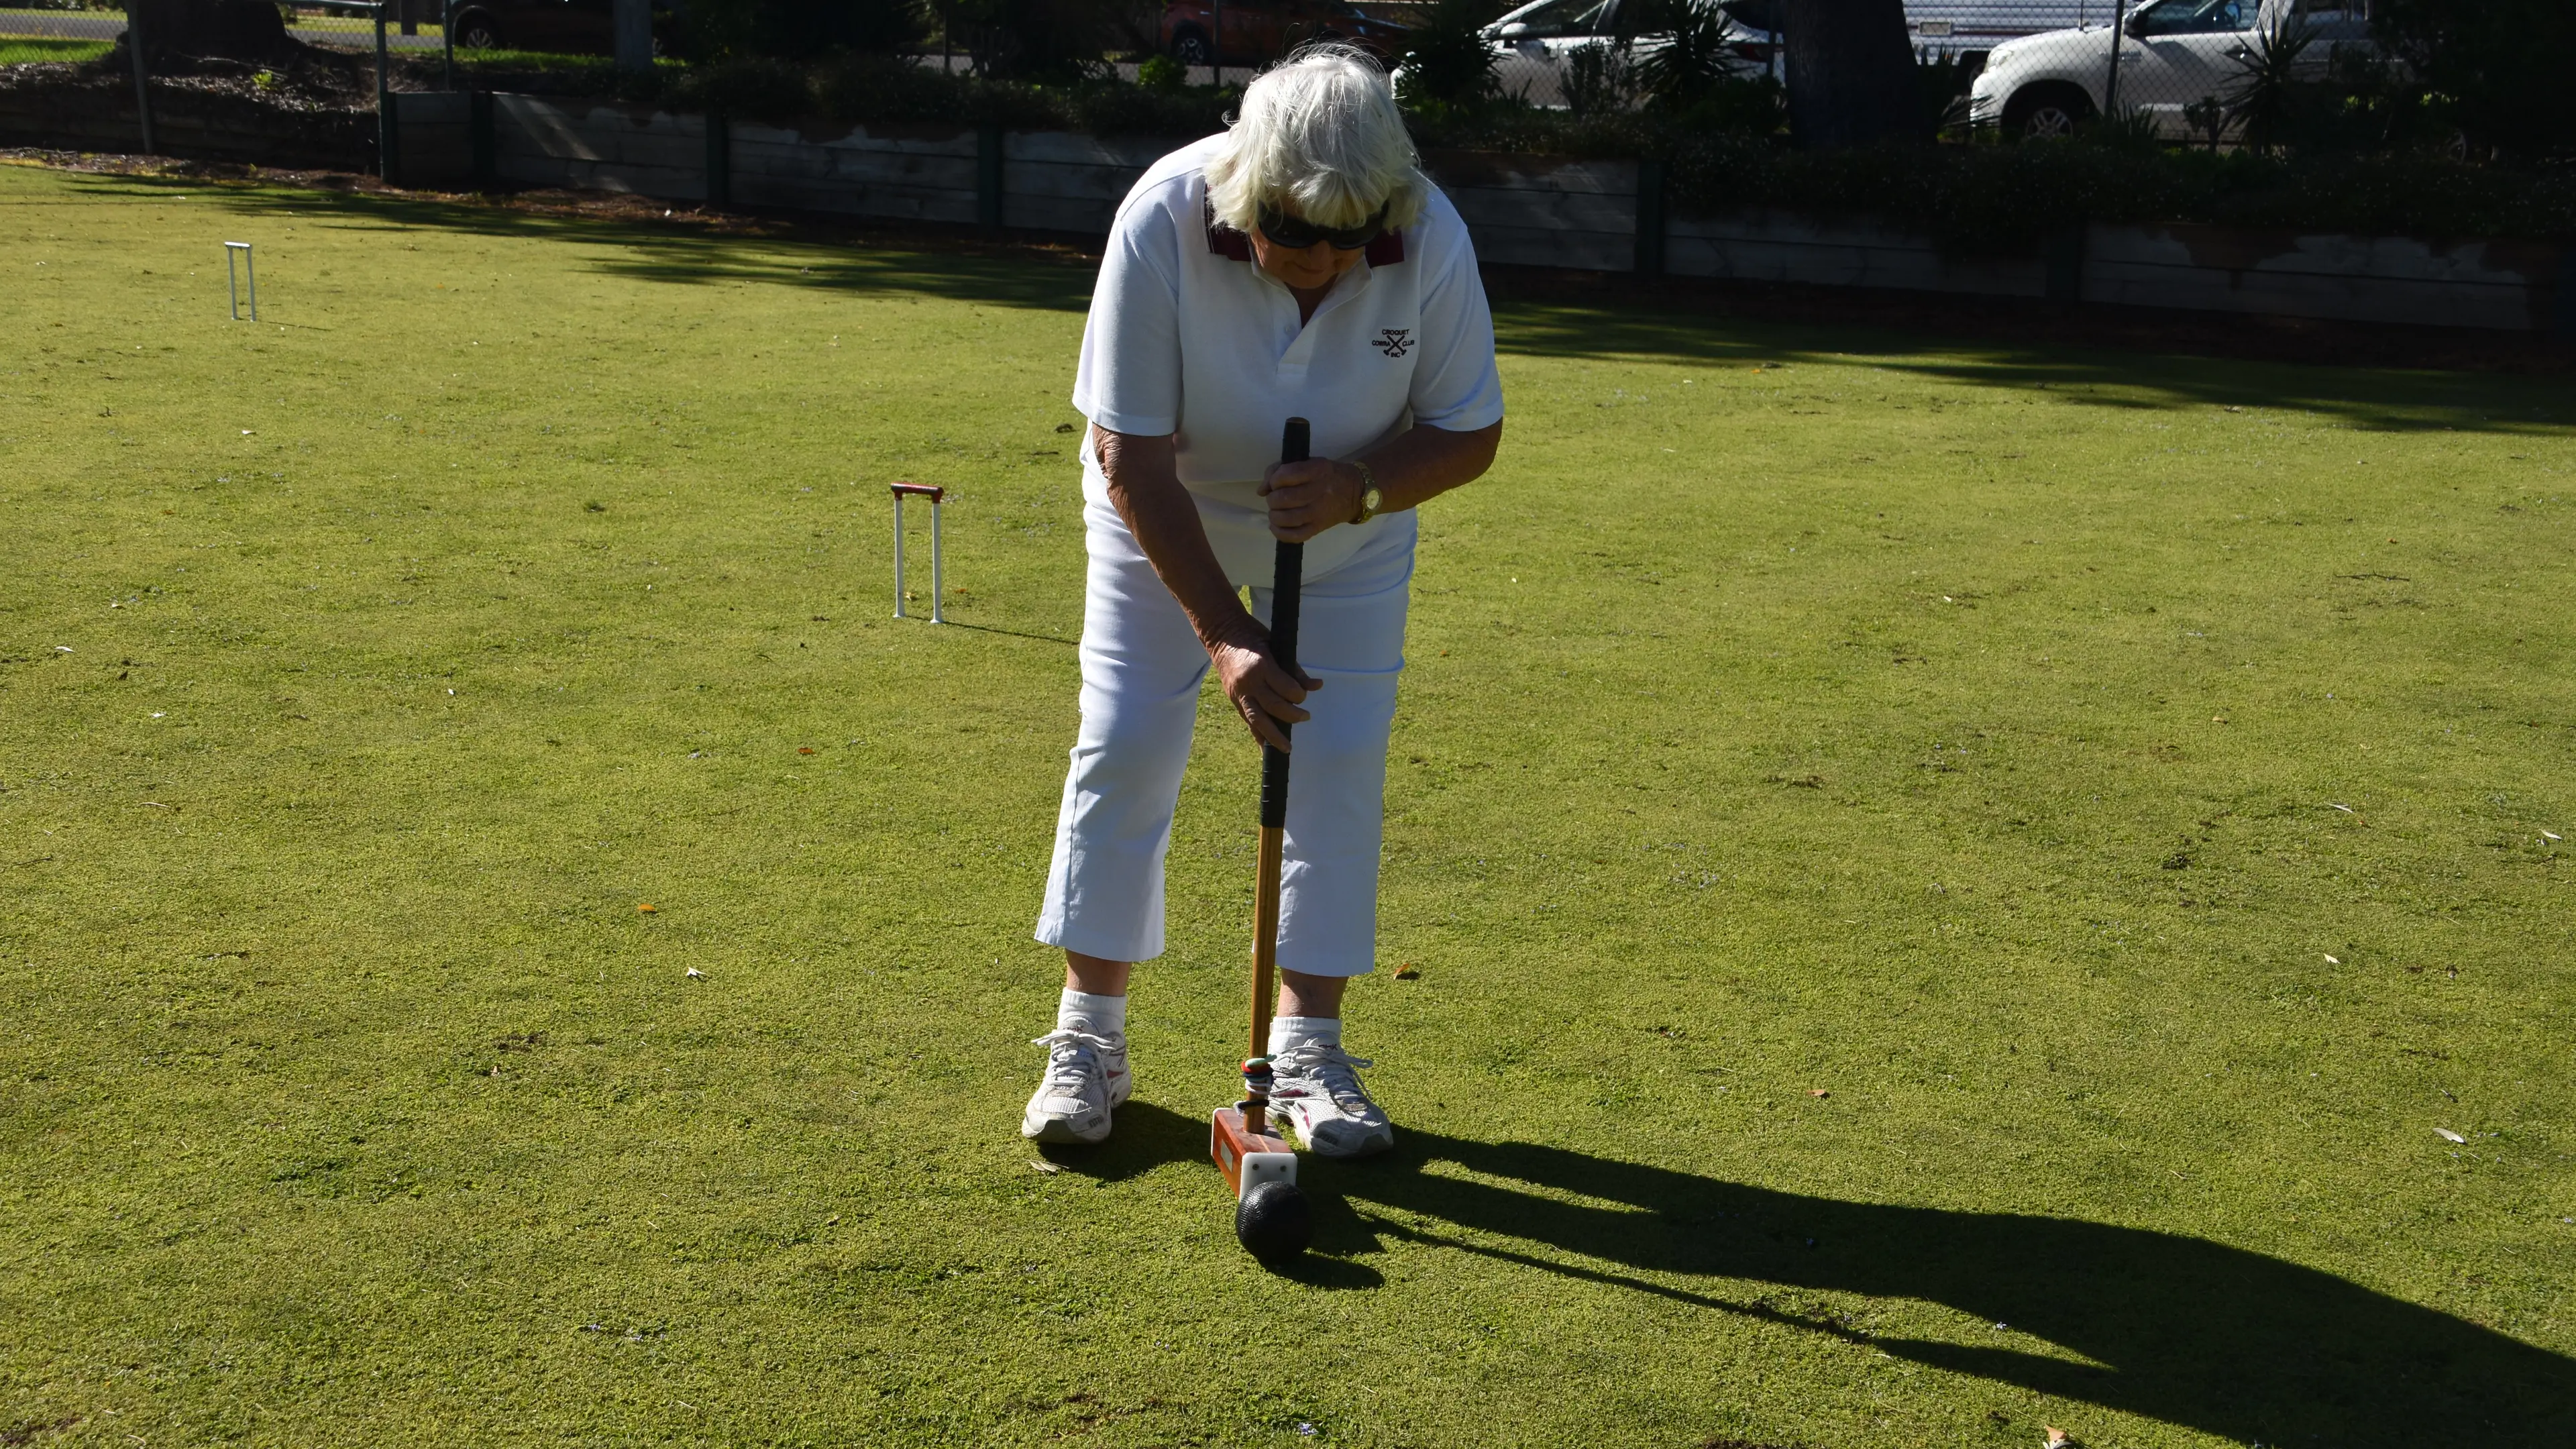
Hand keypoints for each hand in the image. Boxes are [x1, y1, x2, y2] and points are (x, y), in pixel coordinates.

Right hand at [1209, 627, 1320, 750]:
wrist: (1221, 636)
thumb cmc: (1253, 637)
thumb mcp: (1277, 646)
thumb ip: (1295, 670)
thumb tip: (1317, 686)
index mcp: (1262, 665)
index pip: (1285, 688)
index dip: (1299, 695)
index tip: (1304, 696)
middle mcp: (1250, 682)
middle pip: (1273, 707)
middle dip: (1292, 715)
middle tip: (1306, 717)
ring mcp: (1240, 693)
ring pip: (1258, 719)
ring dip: (1274, 736)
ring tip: (1287, 748)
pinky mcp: (1234, 700)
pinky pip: (1247, 721)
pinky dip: (1258, 735)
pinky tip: (1266, 747)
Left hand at [1258, 458, 1358, 542]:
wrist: (1354, 493)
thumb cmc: (1326, 475)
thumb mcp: (1308, 462)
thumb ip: (1281, 469)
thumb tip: (1262, 490)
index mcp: (1316, 470)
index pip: (1286, 475)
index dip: (1274, 480)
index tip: (1275, 483)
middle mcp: (1318, 492)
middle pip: (1283, 499)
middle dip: (1272, 499)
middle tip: (1275, 499)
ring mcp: (1318, 513)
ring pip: (1286, 518)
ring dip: (1274, 515)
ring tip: (1276, 511)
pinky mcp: (1318, 528)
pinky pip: (1294, 536)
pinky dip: (1279, 532)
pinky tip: (1276, 526)